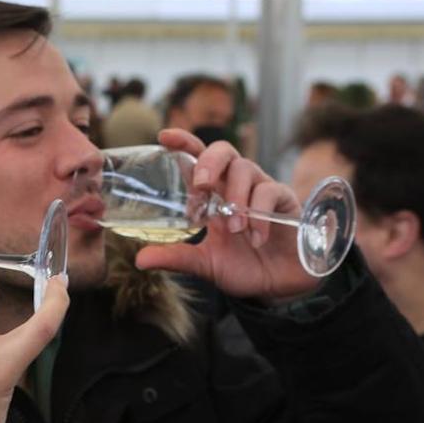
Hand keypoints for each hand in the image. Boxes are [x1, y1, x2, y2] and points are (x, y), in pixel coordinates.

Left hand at [134, 128, 319, 301]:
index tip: (164, 137)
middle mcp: (235, 186)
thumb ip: (176, 258)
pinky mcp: (284, 200)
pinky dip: (259, 214)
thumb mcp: (204, 264)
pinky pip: (270, 192)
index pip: (197, 159)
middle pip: (223, 151)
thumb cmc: (242, 267)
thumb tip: (139, 261)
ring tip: (234, 228)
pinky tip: (255, 238)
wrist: (278, 285)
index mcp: (213, 195)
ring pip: (245, 169)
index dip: (183, 143)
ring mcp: (260, 190)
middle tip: (202, 185)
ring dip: (235, 197)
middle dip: (210, 162)